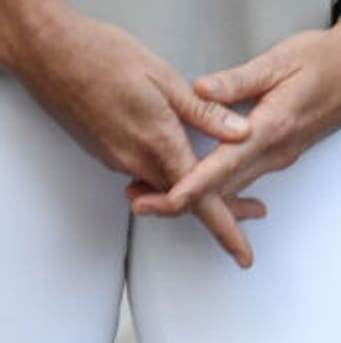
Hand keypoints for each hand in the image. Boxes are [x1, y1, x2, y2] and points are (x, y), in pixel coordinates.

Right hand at [2, 4, 257, 264]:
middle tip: (256, 208)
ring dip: (198, 194)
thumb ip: (204, 113)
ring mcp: (119, 159)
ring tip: (232, 190)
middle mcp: (136, 160)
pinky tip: (184, 165)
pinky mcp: (108, 152)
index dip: (227, 231)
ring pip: (168, 190)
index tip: (242, 255)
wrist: (45, 50)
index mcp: (159, 143)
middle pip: (188, 202)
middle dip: (225, 210)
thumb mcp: (164, 78)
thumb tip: (240, 133)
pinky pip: (148, 177)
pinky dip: (173, 179)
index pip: (200, 201)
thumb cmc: (97, 55)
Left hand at [127, 9, 340, 257]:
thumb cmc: (326, 61)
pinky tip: (196, 184)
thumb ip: (237, 81)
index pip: (228, 162)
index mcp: (274, 126)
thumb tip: (202, 89)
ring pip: (234, 186)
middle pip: (225, 187)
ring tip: (156, 196)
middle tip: (140, 202)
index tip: (171, 196)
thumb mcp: (279, 62)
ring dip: (197, 196)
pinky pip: (244, 177)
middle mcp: (277, 150)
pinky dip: (217, 185)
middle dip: (183, 200)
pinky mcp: (279, 153)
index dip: (197, 183)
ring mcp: (279, 155)